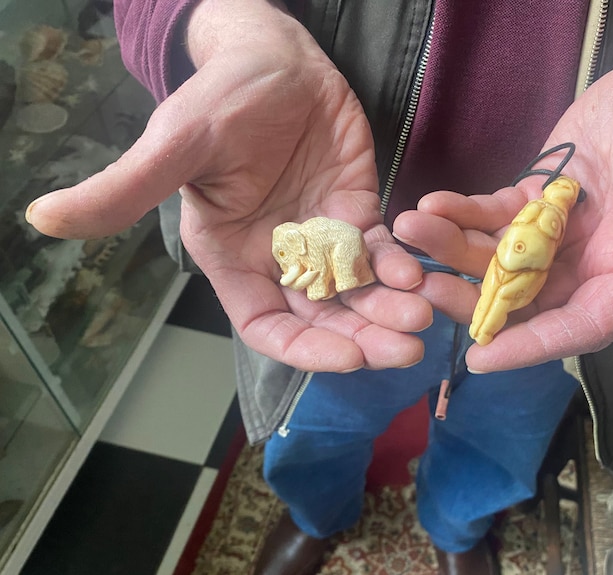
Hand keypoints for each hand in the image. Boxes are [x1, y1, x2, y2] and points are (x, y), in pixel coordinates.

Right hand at [26, 0, 430, 371]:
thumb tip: (41, 217)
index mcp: (233, 257)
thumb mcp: (175, 144)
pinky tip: (418, 270)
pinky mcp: (355, 213)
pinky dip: (400, 266)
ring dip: (391, 309)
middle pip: (325, 319)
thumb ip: (123, 188)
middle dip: (364, 338)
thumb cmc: (219, 98)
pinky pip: (381, 252)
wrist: (274, 57)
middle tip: (407, 347)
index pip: (269, 325)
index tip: (350, 357)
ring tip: (425, 313)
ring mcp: (322, 238)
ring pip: (359, 293)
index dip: (307, 349)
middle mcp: (280, 257)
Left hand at [394, 11, 612, 371]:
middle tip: (419, 290)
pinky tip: (431, 205)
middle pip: (533, 299)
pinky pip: (500, 213)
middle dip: (476, 298)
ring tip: (410, 232)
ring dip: (458, 251)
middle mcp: (603, 259)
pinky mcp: (547, 193)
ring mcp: (571, 229)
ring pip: (506, 257)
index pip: (589, 322)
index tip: (482, 358)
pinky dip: (467, 212)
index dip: (538, 343)